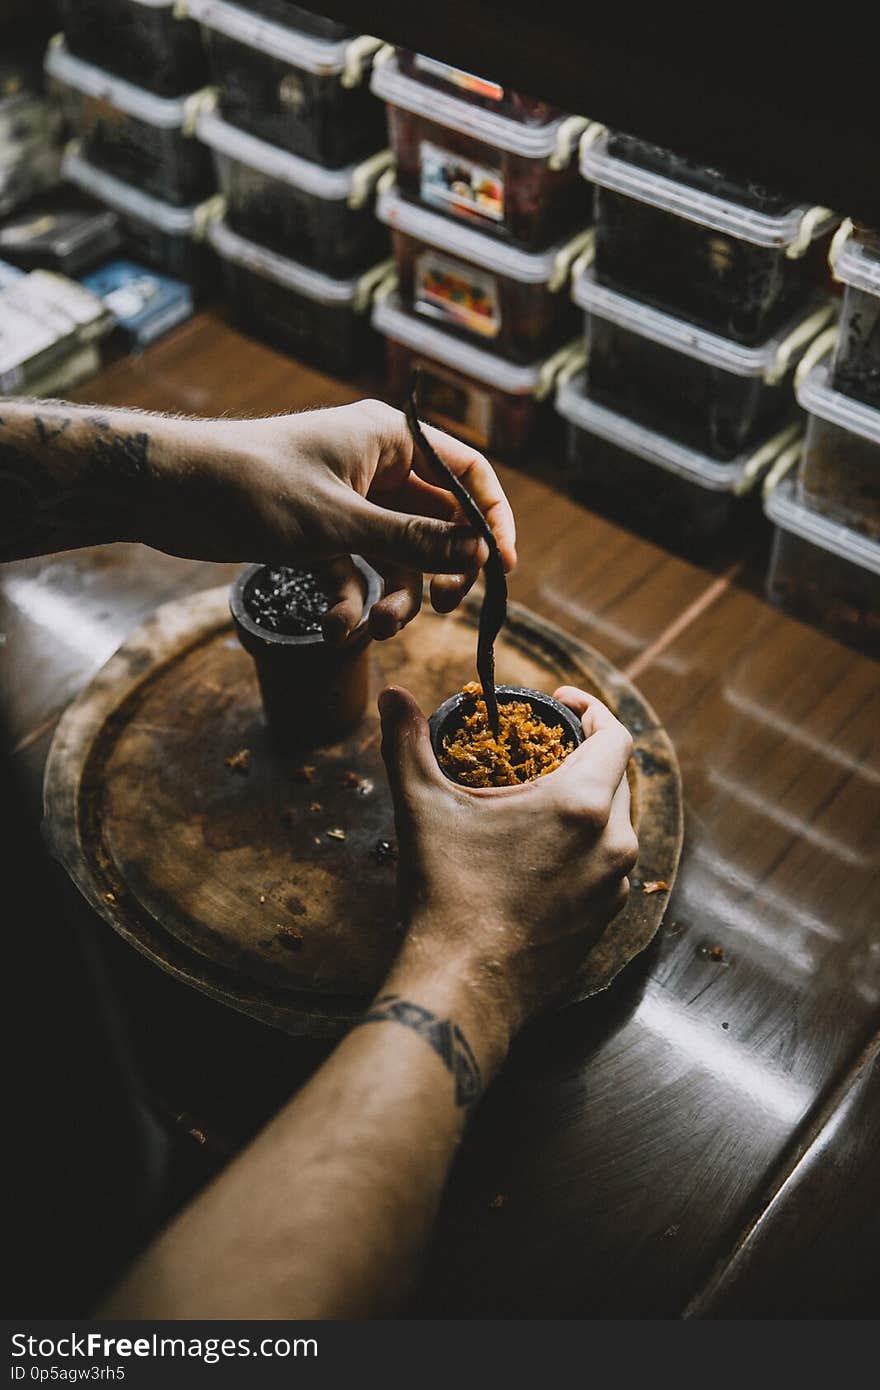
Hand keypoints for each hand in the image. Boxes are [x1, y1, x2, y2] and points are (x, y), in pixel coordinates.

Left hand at [145, 399, 515, 642]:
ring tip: (375, 629)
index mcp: (389, 440)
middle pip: (437, 524)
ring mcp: (347, 504)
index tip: (501, 568)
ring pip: (396, 557)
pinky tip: (333, 626)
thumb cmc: (254, 487)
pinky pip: (355, 573)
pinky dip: (349, 602)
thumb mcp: (340, 523)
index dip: (492, 519)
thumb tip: (478, 557)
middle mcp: (375, 468)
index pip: (467, 473)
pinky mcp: (318, 536)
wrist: (169, 493)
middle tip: (443, 605)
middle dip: (438, 571)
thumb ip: (413, 542)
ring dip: (393, 598)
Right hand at [378, 684, 637, 1045]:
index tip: (561, 704)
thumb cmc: (447, 893)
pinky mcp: (605, 921)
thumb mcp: (422, 807)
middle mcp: (613, 844)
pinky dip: (581, 850)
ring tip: (536, 803)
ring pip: (613, 826)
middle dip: (583, 757)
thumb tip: (392, 695)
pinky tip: (537, 856)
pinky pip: (605, 868)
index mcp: (581, 804)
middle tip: (539, 752)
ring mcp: (614, 887)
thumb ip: (407, 743)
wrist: (461, 987)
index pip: (616, 736)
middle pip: (615, 778)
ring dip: (584, 806)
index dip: (592, 710)